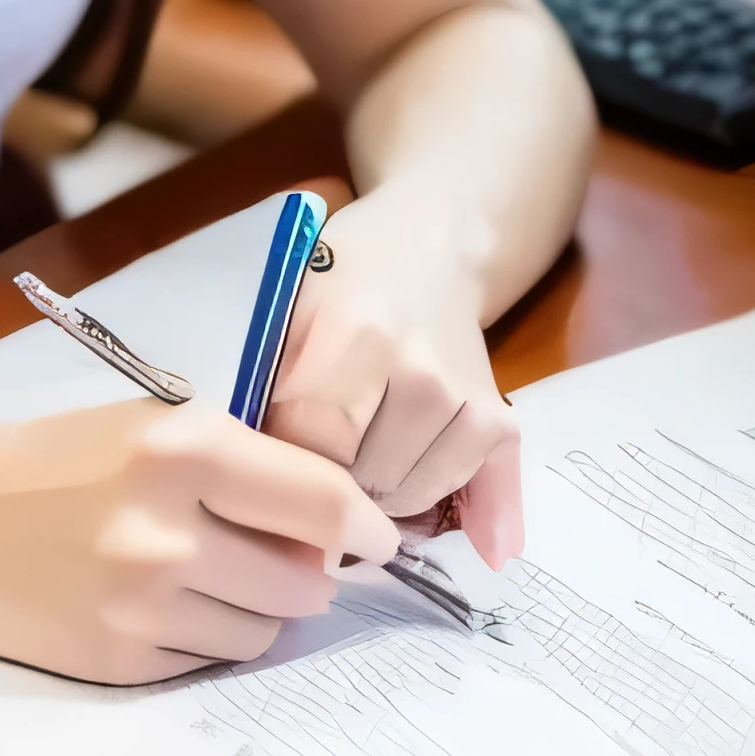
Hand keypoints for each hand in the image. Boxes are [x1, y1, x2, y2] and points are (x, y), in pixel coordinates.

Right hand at [0, 398, 398, 685]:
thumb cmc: (53, 460)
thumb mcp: (147, 428)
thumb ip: (239, 466)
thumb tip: (337, 526)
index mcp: (181, 447)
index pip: (322, 498)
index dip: (366, 524)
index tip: (379, 538)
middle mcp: (169, 528)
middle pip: (306, 578)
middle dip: (305, 570)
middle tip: (273, 553)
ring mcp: (144, 604)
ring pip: (265, 629)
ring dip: (256, 609)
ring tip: (204, 577)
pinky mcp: (123, 661)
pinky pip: (210, 661)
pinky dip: (204, 637)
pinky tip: (160, 605)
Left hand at [261, 184, 522, 566]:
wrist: (430, 249)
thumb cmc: (341, 277)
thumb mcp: (288, 309)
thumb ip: (268, 388)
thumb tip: (255, 475)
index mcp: (353, 332)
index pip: (313, 443)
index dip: (286, 463)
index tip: (272, 456)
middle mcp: (418, 370)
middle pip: (363, 480)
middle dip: (330, 486)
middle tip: (316, 460)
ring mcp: (463, 399)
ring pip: (409, 497)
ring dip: (379, 498)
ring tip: (359, 459)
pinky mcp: (499, 421)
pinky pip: (464, 491)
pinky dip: (440, 506)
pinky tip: (427, 503)